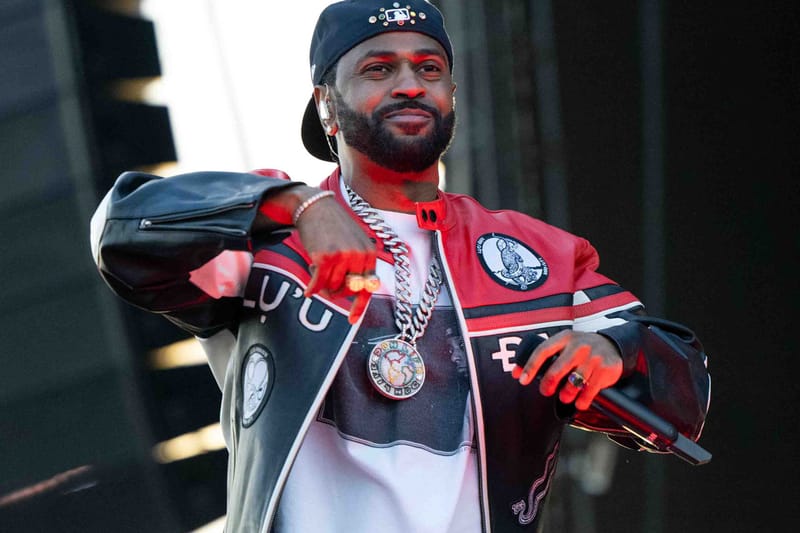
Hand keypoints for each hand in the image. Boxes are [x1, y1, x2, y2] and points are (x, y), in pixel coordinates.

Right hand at [292, 192, 377, 324]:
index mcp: (369, 253)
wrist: (314, 206)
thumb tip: (358, 291)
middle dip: (335, 291)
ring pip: (332, 287)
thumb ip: (357, 265)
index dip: (359, 305)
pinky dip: (312, 289)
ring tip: (318, 270)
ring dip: (322, 285)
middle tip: (325, 282)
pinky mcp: (325, 257)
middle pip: (347, 290)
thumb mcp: (353, 243)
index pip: (369, 287)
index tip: (352, 320)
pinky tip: (307, 290)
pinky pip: (318, 284)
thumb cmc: (333, 226)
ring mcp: (343, 257)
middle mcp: (359, 255)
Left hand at [511, 330, 622, 409]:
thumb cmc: (582, 349)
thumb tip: (517, 372)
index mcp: (565, 338)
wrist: (613, 346)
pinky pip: (589, 391)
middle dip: (548, 385)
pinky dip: (582, 401)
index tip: (521, 379)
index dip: (530, 366)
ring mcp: (593, 357)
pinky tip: (580, 402)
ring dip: (566, 395)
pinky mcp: (605, 369)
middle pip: (556, 370)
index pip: (543, 351)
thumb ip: (546, 356)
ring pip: (573, 383)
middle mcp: (579, 345)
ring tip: (565, 397)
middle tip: (546, 391)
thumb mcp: (565, 344)